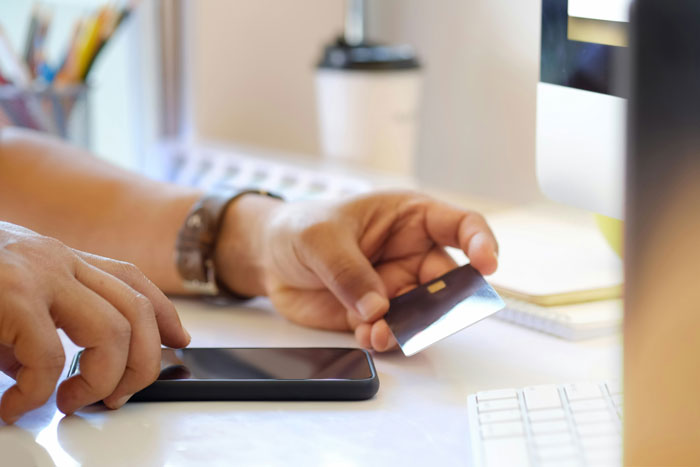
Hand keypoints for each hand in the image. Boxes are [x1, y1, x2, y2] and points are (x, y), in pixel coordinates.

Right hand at [0, 222, 189, 423]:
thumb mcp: (1, 299)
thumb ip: (32, 325)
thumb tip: (52, 368)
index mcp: (57, 258)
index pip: (132, 280)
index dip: (164, 313)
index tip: (180, 340)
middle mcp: (56, 259)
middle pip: (136, 310)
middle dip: (141, 363)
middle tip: (115, 396)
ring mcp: (35, 273)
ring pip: (112, 331)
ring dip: (102, 379)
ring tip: (70, 400)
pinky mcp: (9, 294)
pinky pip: (49, 358)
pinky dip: (35, 394)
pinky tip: (14, 404)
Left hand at [216, 191, 497, 351]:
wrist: (268, 259)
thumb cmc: (299, 228)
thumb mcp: (320, 237)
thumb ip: (349, 269)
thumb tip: (378, 307)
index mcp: (409, 218)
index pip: (461, 225)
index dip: (481, 242)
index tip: (487, 264)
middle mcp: (411, 254)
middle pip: (450, 280)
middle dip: (445, 302)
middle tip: (427, 316)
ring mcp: (396, 286)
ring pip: (424, 313)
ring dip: (411, 327)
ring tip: (379, 332)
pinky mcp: (377, 314)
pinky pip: (393, 331)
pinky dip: (384, 338)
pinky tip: (366, 335)